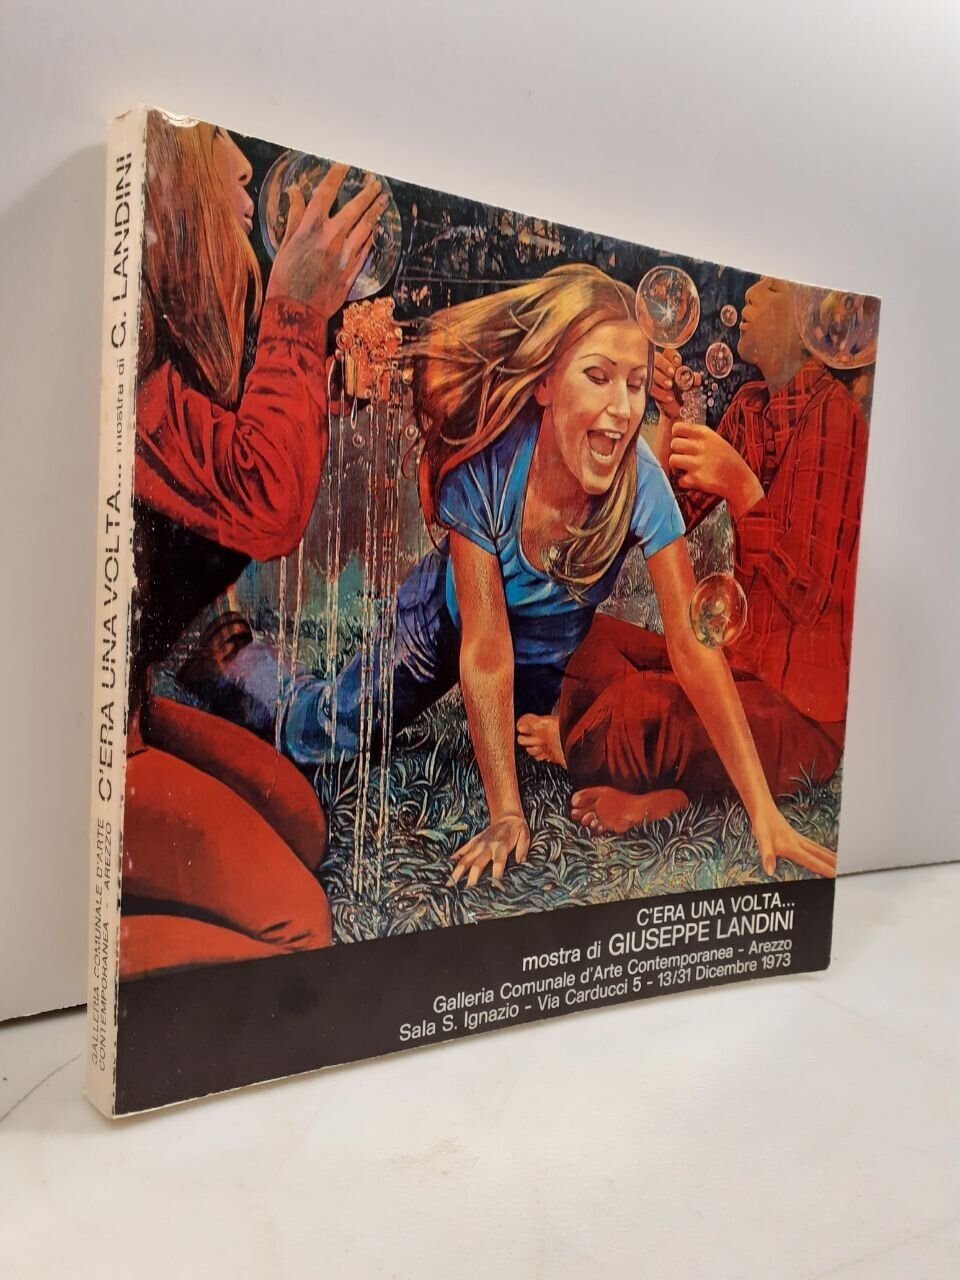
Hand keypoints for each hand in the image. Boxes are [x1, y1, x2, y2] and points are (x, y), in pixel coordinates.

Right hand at [266, 162, 388, 317]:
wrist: (296, 313)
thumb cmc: (284, 279)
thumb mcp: (284, 245)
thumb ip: (294, 217)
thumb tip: (295, 191)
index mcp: (310, 228)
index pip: (326, 193)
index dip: (337, 175)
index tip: (346, 164)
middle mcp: (331, 238)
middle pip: (354, 208)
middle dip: (367, 193)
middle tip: (377, 183)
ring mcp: (345, 256)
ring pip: (365, 227)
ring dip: (375, 212)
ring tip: (382, 202)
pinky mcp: (352, 272)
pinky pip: (366, 249)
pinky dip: (371, 236)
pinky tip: (375, 229)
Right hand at [450, 814, 530, 886]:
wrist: (507, 816)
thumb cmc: (517, 830)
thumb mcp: (524, 836)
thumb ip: (522, 849)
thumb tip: (521, 863)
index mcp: (501, 846)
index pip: (498, 863)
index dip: (496, 875)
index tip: (494, 888)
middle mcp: (487, 846)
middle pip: (477, 864)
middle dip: (471, 878)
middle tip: (466, 892)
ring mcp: (478, 844)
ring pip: (465, 859)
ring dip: (457, 872)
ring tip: (449, 884)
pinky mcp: (473, 842)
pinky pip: (462, 851)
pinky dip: (454, 859)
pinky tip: (446, 869)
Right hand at [650, 348, 698, 420]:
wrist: (678, 414)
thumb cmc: (684, 399)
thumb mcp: (691, 387)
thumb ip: (692, 380)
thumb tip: (695, 377)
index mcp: (671, 365)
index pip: (668, 353)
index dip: (672, 356)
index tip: (678, 362)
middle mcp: (660, 370)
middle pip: (656, 358)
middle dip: (665, 365)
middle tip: (672, 373)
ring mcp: (651, 379)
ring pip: (650, 370)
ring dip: (660, 377)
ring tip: (669, 385)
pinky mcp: (647, 390)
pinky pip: (649, 387)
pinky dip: (659, 392)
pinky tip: (668, 398)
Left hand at [669, 422, 762, 515]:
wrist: (741, 481)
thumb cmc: (728, 461)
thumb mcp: (717, 441)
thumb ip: (698, 438)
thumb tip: (677, 437)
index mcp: (706, 434)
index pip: (678, 427)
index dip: (676, 435)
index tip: (680, 440)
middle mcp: (701, 446)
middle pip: (674, 444)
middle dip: (677, 451)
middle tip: (685, 457)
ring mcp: (698, 463)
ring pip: (672, 460)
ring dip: (677, 466)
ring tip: (685, 468)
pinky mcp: (696, 479)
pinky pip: (680, 479)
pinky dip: (685, 482)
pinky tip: (694, 480)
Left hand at [752, 807, 836, 878]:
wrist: (762, 807)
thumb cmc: (762, 823)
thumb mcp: (761, 839)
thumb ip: (767, 856)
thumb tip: (769, 871)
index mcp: (793, 847)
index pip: (812, 861)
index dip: (824, 869)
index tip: (836, 876)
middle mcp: (799, 843)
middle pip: (821, 855)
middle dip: (833, 864)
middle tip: (846, 873)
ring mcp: (799, 839)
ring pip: (819, 850)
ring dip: (831, 857)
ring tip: (841, 865)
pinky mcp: (797, 837)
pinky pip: (814, 846)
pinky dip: (823, 852)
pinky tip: (824, 854)